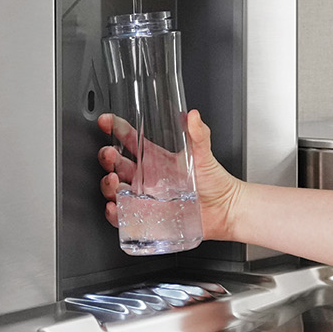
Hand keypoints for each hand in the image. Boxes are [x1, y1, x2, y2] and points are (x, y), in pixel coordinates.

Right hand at [96, 109, 242, 240]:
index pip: (130, 139)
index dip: (116, 128)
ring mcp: (145, 196)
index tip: (107, 122)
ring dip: (109, 184)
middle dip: (108, 157)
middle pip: (117, 164)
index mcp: (155, 158)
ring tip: (114, 180)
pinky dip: (115, 212)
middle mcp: (146, 176)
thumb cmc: (214, 182)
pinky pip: (124, 215)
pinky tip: (114, 207)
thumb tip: (193, 116)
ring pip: (116, 188)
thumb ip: (199, 134)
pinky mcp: (147, 216)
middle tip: (109, 154)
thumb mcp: (204, 154)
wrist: (225, 210)